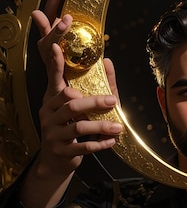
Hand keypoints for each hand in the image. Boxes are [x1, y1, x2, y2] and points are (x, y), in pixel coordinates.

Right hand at [32, 0, 121, 179]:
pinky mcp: (61, 152)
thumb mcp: (82, 108)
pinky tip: (111, 141)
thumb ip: (98, 86)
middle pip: (71, 104)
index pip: (53, 79)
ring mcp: (53, 135)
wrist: (55, 161)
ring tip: (118, 127)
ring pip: (78, 127)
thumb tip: (108, 61)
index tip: (56, 46)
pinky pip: (82, 146)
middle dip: (94, 102)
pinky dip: (99, 144)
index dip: (54, 63)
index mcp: (52, 100)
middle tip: (113, 100)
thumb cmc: (71, 129)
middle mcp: (48, 115)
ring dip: (101, 126)